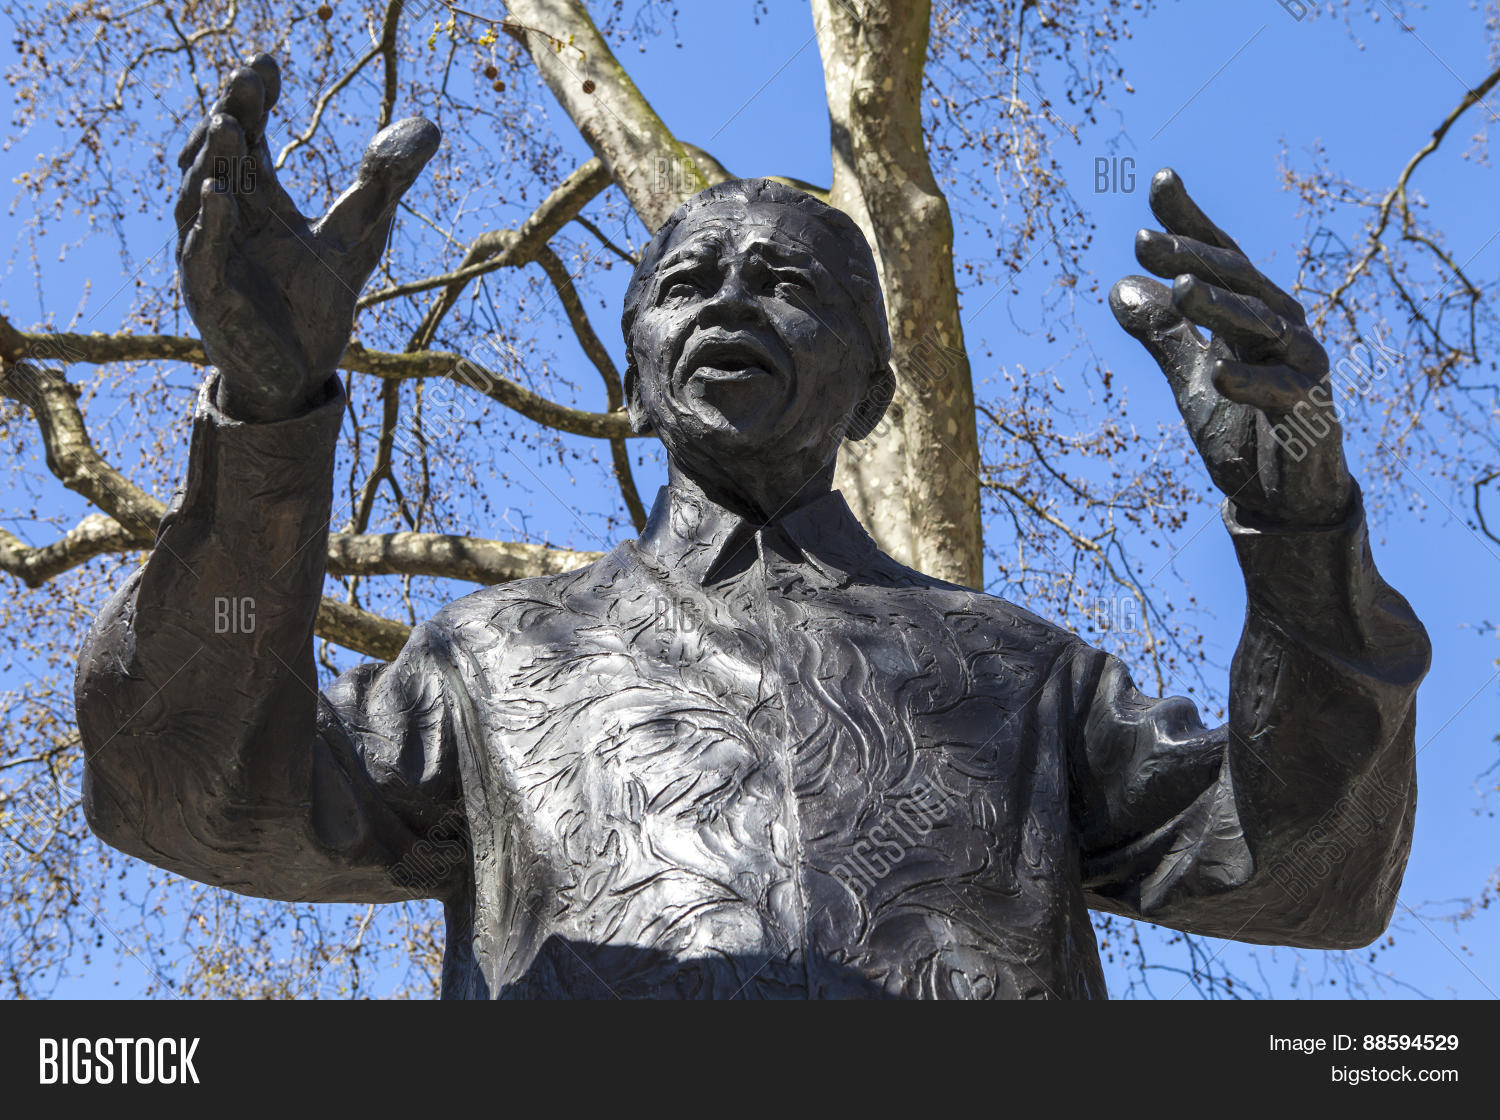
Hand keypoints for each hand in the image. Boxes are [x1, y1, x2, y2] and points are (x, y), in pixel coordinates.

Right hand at [176, 54, 439, 421]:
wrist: (298, 374)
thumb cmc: (318, 304)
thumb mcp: (360, 236)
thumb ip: (386, 183)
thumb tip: (428, 127)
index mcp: (256, 198)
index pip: (250, 135)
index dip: (254, 99)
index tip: (269, 64)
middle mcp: (225, 216)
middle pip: (219, 154)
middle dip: (229, 115)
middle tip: (245, 79)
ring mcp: (209, 252)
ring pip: (197, 194)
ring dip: (212, 159)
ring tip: (230, 124)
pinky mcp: (207, 291)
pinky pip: (200, 251)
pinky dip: (208, 223)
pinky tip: (220, 194)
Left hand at [1110, 169, 1353, 526]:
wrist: (1287, 499)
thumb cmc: (1245, 432)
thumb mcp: (1192, 381)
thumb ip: (1163, 336)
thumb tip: (1117, 286)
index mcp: (1251, 314)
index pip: (1219, 256)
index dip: (1191, 219)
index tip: (1160, 178)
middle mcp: (1282, 327)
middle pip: (1236, 279)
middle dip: (1192, 257)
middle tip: (1144, 240)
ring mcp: (1302, 365)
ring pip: (1260, 324)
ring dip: (1221, 306)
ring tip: (1182, 291)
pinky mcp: (1311, 410)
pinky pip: (1279, 391)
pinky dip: (1251, 382)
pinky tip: (1220, 375)